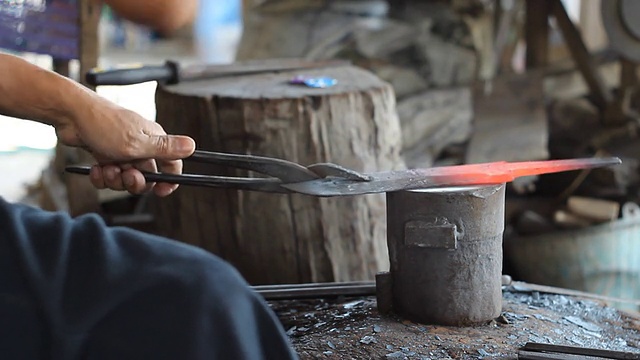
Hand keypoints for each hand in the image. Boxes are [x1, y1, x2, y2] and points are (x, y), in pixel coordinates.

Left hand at [55, 100, 194, 196]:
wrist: (70, 116)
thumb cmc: (104, 125)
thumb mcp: (138, 142)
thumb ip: (166, 149)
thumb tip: (192, 146)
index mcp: (154, 140)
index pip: (172, 165)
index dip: (169, 180)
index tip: (161, 191)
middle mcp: (142, 145)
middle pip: (148, 176)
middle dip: (135, 182)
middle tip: (126, 175)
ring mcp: (123, 151)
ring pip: (126, 178)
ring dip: (116, 180)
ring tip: (107, 169)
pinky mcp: (107, 154)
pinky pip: (110, 176)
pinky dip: (102, 177)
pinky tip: (96, 168)